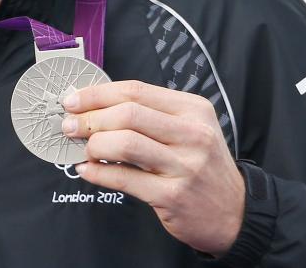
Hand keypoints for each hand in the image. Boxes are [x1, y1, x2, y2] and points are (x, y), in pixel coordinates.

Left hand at [62, 80, 244, 255]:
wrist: (235, 214)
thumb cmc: (201, 166)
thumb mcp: (187, 129)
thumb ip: (147, 115)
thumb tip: (93, 106)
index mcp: (193, 109)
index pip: (135, 91)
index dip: (97, 94)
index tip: (72, 100)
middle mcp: (193, 134)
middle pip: (127, 114)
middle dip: (90, 118)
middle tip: (70, 125)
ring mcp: (186, 165)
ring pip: (125, 143)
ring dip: (94, 144)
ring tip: (83, 149)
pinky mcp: (174, 195)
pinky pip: (125, 178)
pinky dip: (98, 173)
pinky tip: (87, 170)